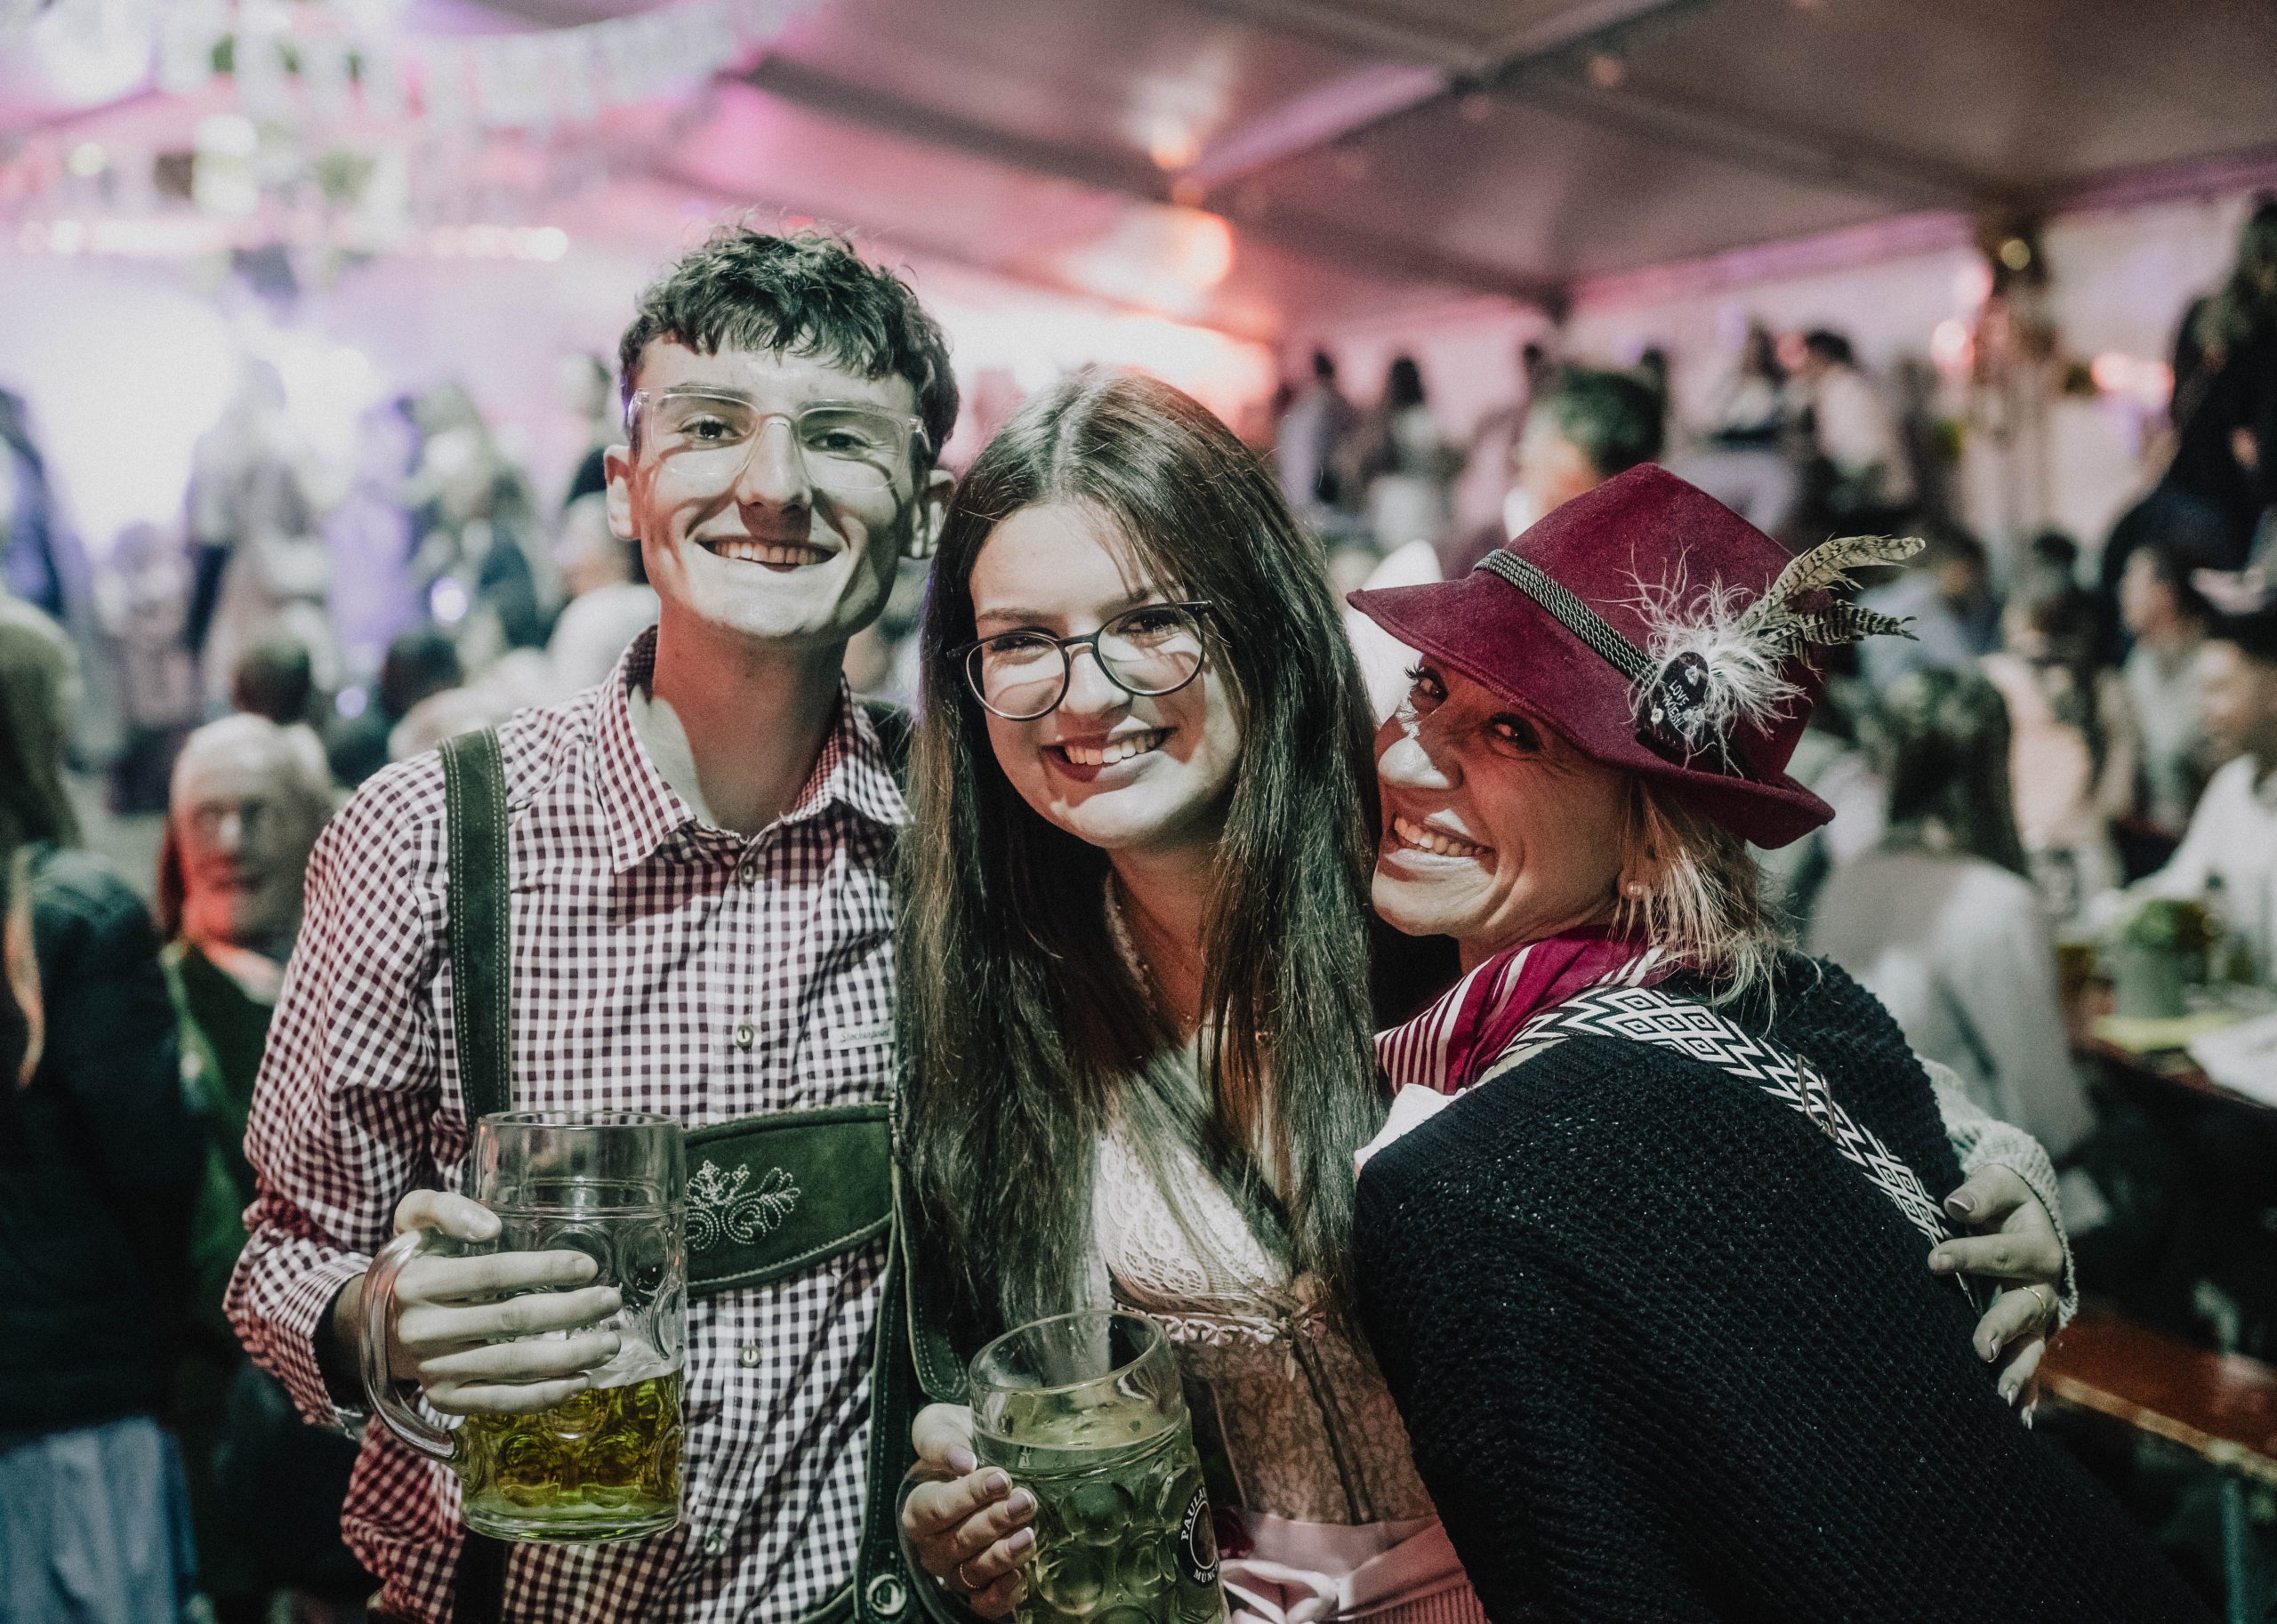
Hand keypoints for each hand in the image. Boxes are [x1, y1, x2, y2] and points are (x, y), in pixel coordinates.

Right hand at [364, 1189, 623, 1415]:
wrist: (374, 1323)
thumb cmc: (412, 1262)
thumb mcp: (412, 1220)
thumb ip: (445, 1208)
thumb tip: (491, 1228)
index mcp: (418, 1281)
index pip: (493, 1274)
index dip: (545, 1269)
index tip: (588, 1267)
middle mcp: (423, 1328)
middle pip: (512, 1319)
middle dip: (572, 1311)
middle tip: (612, 1301)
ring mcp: (434, 1368)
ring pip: (514, 1364)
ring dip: (570, 1355)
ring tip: (609, 1343)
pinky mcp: (445, 1398)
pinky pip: (501, 1401)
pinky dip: (545, 1395)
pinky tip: (580, 1381)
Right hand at [900, 1403, 1035, 1617]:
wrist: (979, 1455)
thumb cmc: (956, 1441)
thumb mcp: (939, 1427)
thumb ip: (941, 1441)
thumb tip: (963, 1460)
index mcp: (918, 1509)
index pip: (938, 1508)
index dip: (969, 1496)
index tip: (1001, 1478)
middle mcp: (932, 1546)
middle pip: (960, 1541)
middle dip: (995, 1522)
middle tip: (1024, 1502)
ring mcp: (955, 1570)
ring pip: (974, 1572)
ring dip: (1003, 1555)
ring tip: (1029, 1534)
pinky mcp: (980, 1588)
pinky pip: (984, 1604)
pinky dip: (1001, 1595)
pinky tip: (1021, 1576)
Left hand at [1928, 1165, 2064, 1406]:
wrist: (2025, 1215)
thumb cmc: (2003, 1199)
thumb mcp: (1998, 1183)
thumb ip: (1980, 1193)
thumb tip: (1957, 1204)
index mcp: (2037, 1246)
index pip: (2001, 1253)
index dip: (1967, 1255)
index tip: (1933, 1260)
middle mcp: (2043, 1286)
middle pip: (2023, 1308)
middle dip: (2001, 1328)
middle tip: (1980, 1348)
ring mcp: (2038, 1315)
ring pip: (2030, 1346)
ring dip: (2016, 1371)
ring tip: (1999, 1397)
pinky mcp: (2028, 1334)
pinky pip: (2028, 1364)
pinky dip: (2026, 1390)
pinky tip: (2019, 1417)